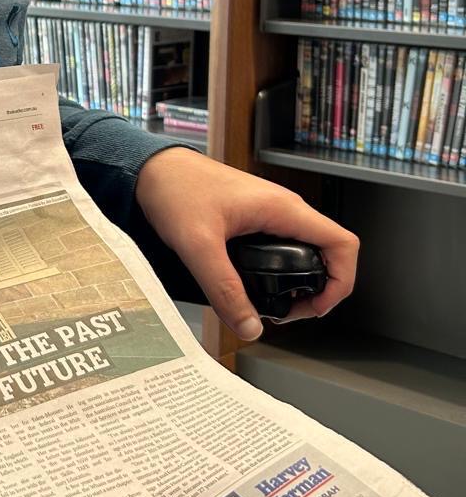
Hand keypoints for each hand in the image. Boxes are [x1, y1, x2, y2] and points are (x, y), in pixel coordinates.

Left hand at [134, 147, 357, 342]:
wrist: (153, 169)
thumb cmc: (175, 191)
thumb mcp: (198, 246)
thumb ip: (223, 290)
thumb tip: (249, 327)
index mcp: (283, 210)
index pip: (342, 244)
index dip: (342, 281)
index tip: (316, 307)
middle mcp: (283, 209)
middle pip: (328, 252)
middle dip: (320, 288)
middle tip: (288, 313)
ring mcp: (270, 212)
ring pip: (306, 250)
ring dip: (300, 281)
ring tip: (276, 306)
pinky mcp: (254, 217)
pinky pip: (283, 246)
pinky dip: (281, 270)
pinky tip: (257, 287)